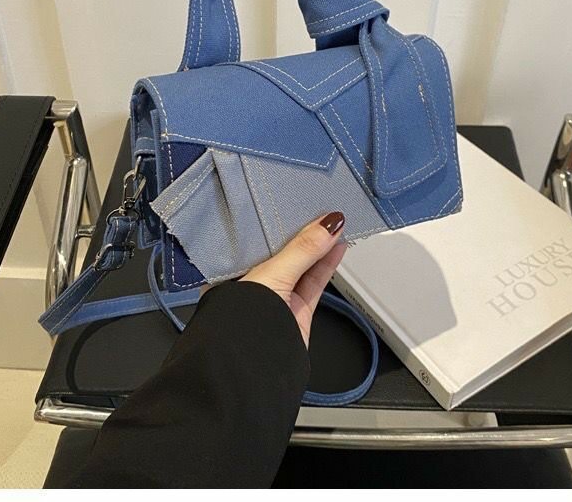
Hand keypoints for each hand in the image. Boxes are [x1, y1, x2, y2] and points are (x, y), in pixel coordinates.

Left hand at [240, 212, 345, 346]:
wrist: (256, 368)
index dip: (278, 221)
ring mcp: (277, 298)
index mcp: (233, 271)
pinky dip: (327, 265)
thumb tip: (328, 224)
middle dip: (303, 233)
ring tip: (336, 224)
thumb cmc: (242, 323)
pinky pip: (315, 282)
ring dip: (320, 247)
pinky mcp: (297, 311)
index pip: (259, 238)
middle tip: (322, 210)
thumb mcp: (272, 274)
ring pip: (303, 265)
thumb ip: (303, 249)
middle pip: (283, 251)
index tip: (297, 203)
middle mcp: (253, 283)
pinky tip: (338, 247)